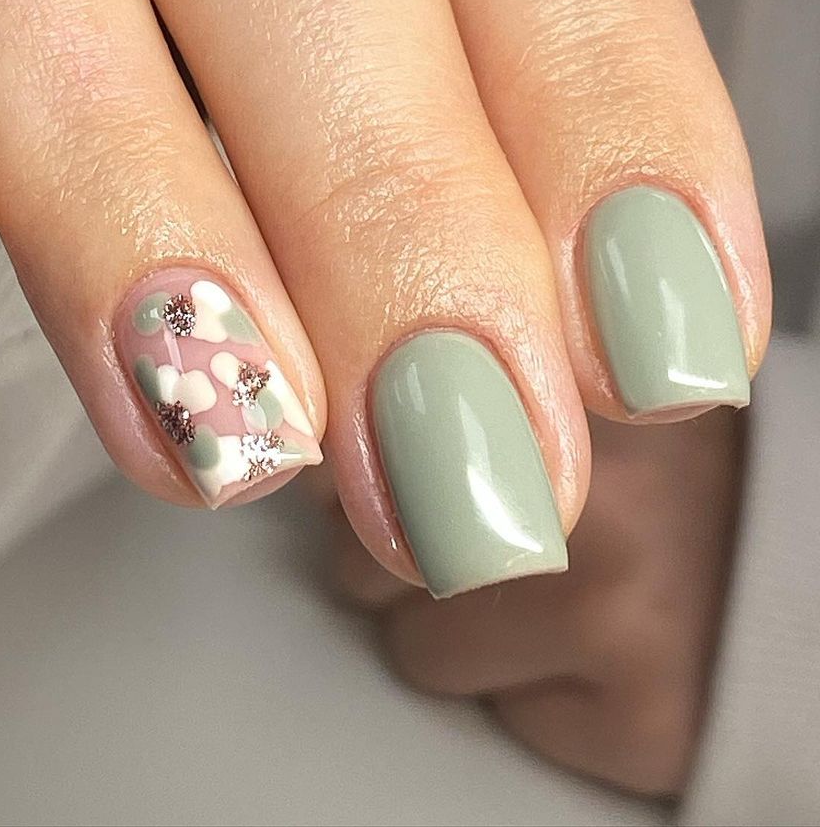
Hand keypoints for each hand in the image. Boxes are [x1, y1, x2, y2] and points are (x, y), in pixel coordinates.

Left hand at [330, 408, 742, 797]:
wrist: (811, 550)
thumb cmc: (675, 455)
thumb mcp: (556, 368)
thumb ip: (434, 379)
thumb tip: (315, 446)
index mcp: (533, 368)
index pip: (348, 428)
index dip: (356, 448)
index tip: (382, 451)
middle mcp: (567, 480)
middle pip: (359, 548)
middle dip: (408, 544)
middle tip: (511, 512)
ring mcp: (603, 604)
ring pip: (414, 648)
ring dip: (464, 625)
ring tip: (563, 573)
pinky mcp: (639, 718)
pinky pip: (497, 719)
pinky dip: (537, 692)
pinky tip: (606, 641)